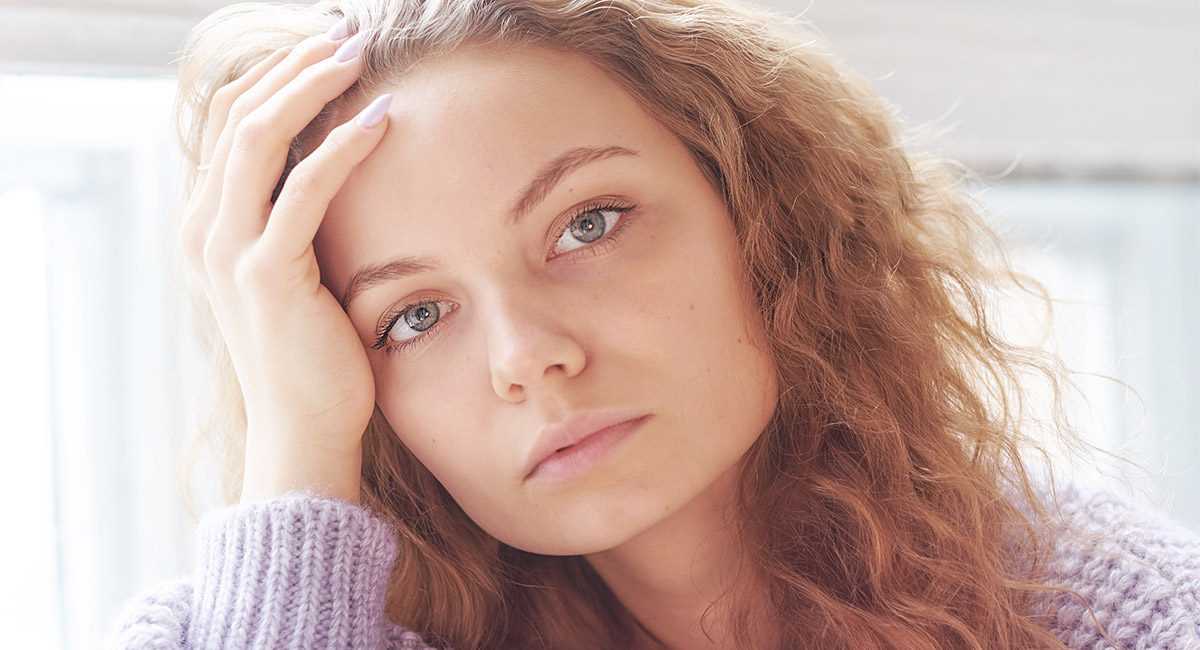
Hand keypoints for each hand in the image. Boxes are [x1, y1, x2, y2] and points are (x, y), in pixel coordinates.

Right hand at [179, 28, 391, 503]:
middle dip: (294, 67)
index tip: (329, 49)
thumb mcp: (295, 274)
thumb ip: (295, 221)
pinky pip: (303, 191)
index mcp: (208, 224)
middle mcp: (205, 230)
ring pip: (260, 139)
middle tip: (349, 34)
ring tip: (358, 54)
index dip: (278, 76)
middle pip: (241, 116)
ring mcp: (229, 252)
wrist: (306, 428)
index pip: (234, 124)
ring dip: (310, 88)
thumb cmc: (314, 353)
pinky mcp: (267, 275)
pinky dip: (341, 148)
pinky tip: (380, 121)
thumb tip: (333, 166)